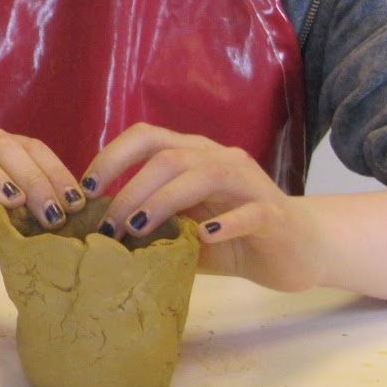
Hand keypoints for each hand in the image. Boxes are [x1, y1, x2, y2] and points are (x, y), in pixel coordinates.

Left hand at [84, 122, 323, 291]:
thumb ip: (150, 226)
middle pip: (167, 158)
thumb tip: (97, 240)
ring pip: (202, 176)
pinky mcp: (274, 214)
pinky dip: (224, 223)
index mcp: (192, 154)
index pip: (146, 137)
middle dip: (130, 191)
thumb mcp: (181, 230)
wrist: (300, 249)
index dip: (112, 157)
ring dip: (163, 202)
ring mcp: (248, 182)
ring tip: (139, 230)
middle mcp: (218, 158)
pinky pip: (249, 211)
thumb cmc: (231, 236)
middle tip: (108, 227)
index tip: (87, 190)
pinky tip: (203, 237)